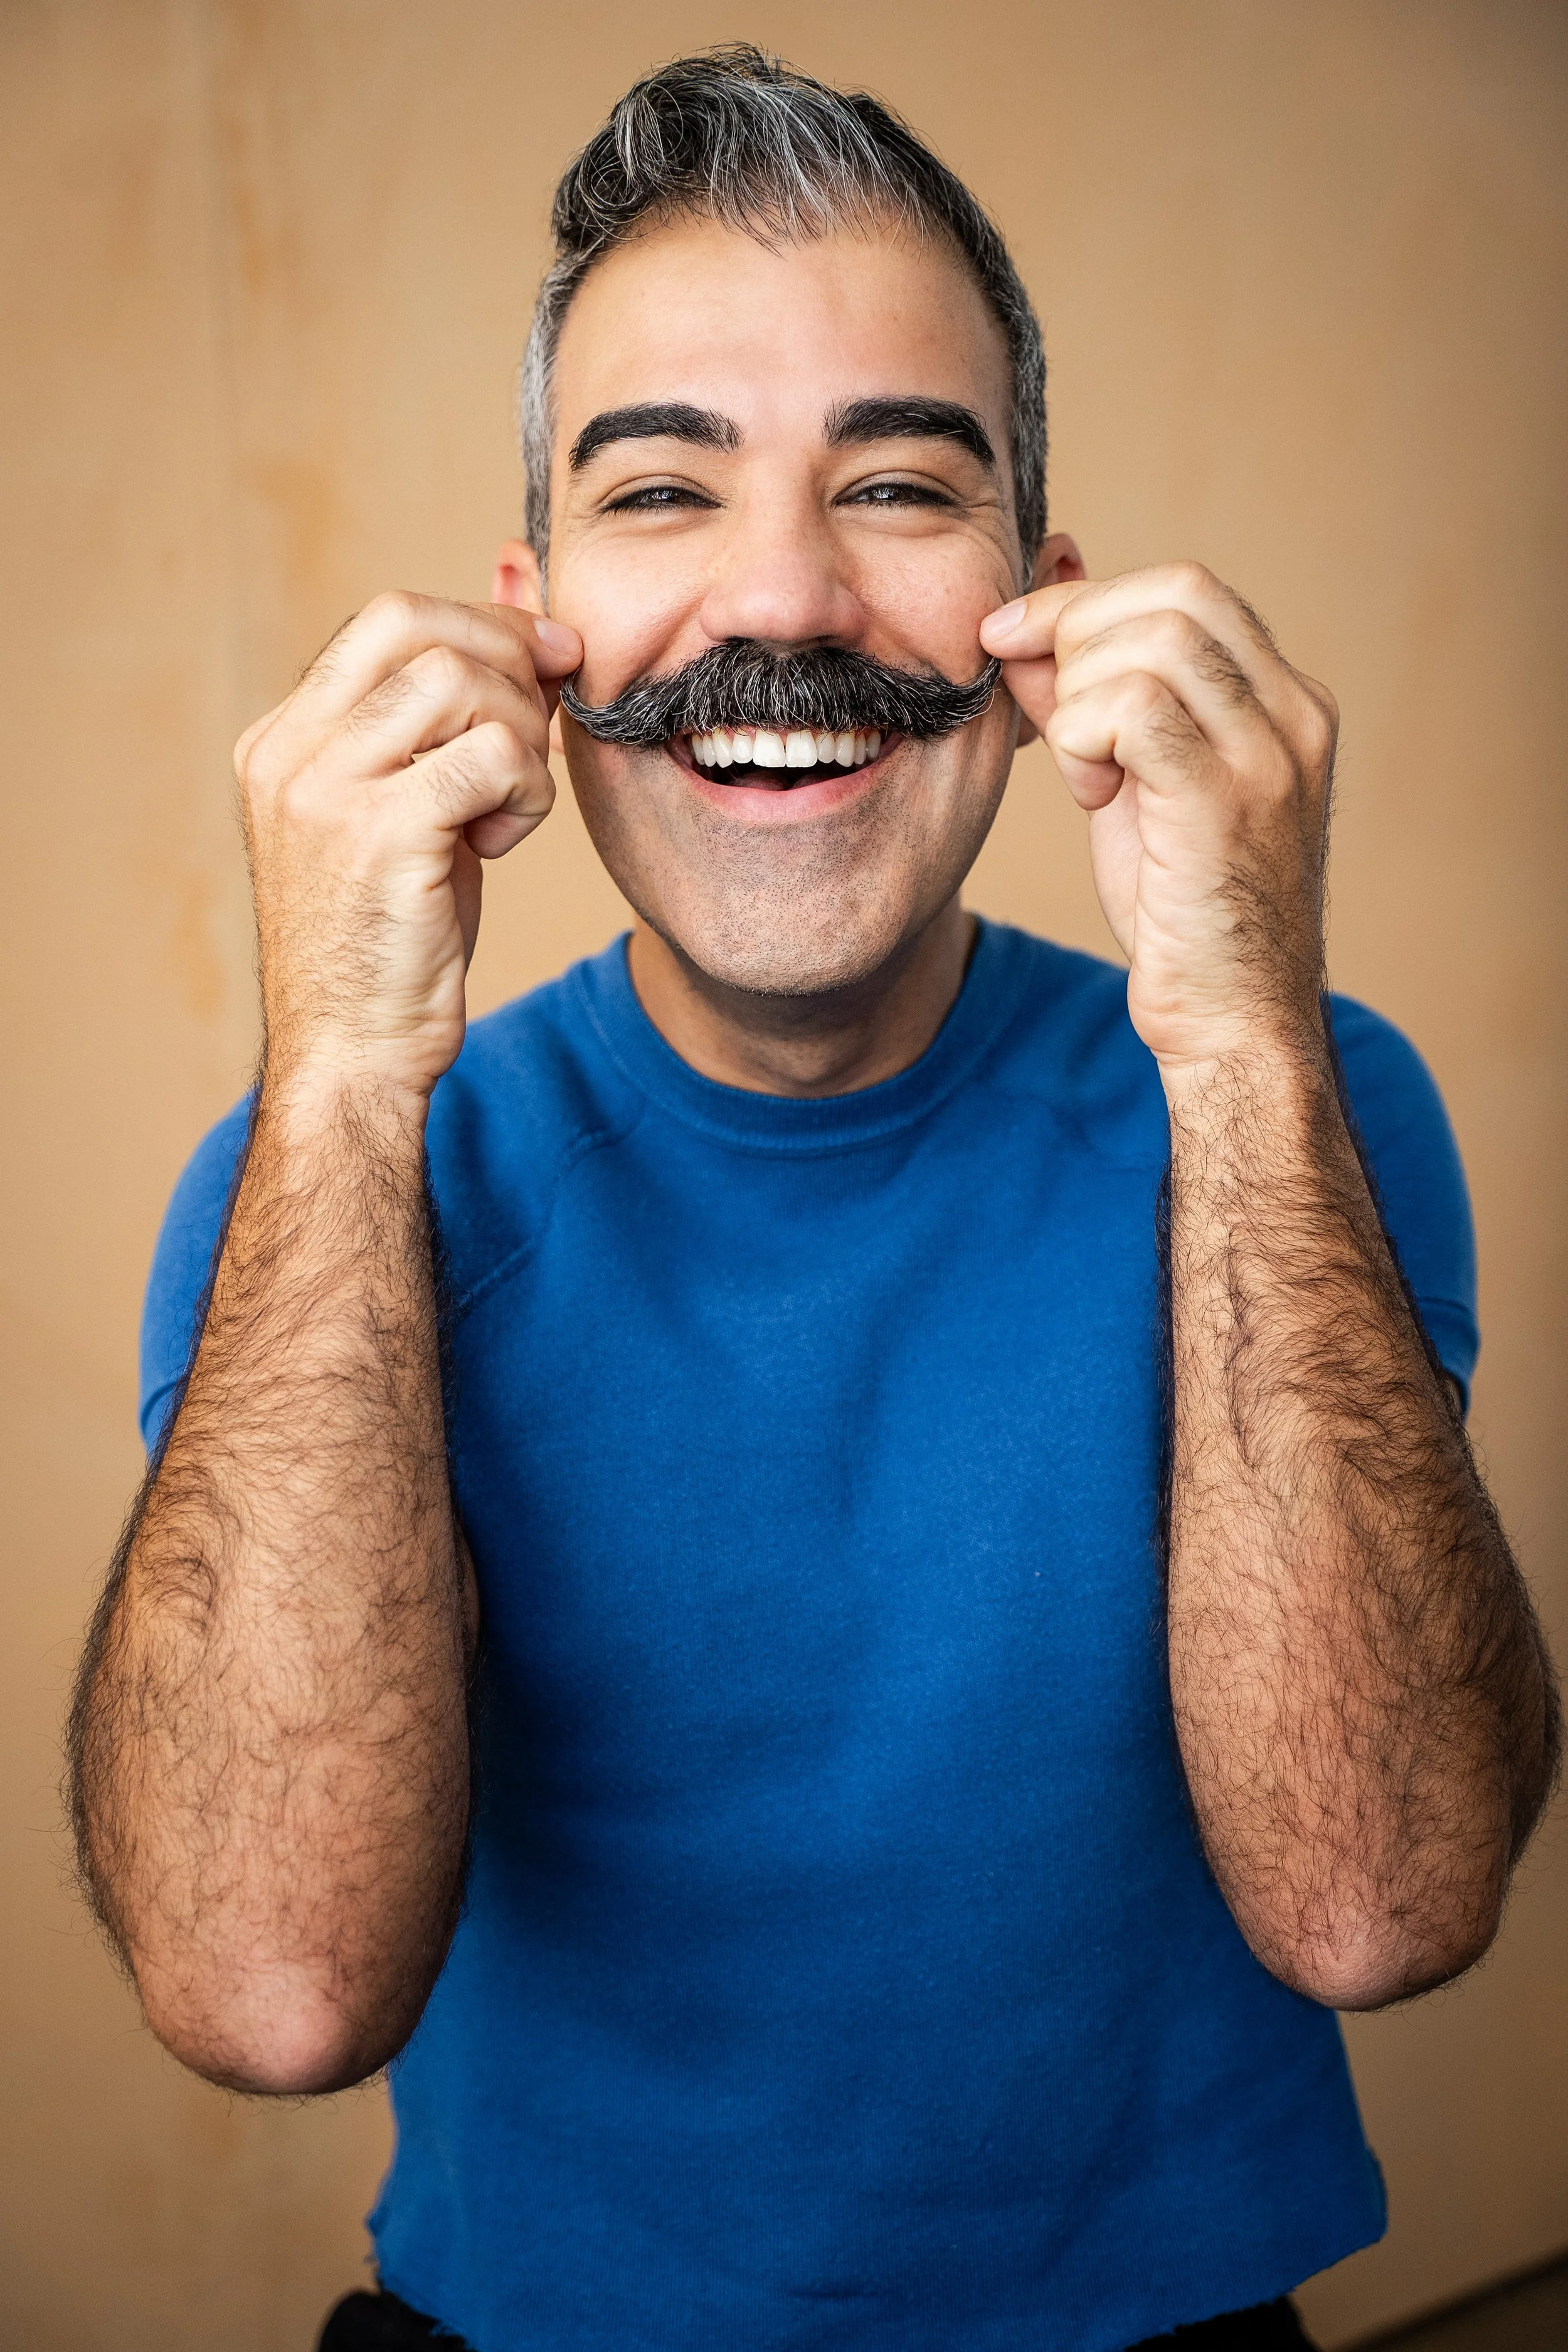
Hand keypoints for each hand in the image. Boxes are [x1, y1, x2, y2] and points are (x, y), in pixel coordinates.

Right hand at [235, 594, 581, 1100]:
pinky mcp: (379, 834)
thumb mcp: (405, 815)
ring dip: (518, 735)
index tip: (546, 663)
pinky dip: (526, 792)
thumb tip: (533, 640)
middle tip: (545, 722)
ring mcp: (324, 790)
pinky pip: (492, 756)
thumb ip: (438, 731)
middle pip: (415, 624)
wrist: (353, 1055)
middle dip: (508, 658)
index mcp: (282, 741)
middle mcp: (289, 753)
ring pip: (458, 681)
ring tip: (508, 805)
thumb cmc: (391, 944)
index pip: (387, 620)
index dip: (482, 624)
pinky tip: (502, 843)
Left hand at [980, 564, 1337, 1073]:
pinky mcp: (1226, 799)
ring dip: (1082, 698)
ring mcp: (1269, 754)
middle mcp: (1294, 714)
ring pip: (1152, 640)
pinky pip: (1132, 708)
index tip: (1016, 640)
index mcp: (1286, 702)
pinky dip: (1083, 738)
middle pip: (1174, 593)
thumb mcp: (1133, 787)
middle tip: (1048, 713)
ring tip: (1088, 775)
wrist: (1232, 1021)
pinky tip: (1091, 796)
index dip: (1088, 601)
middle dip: (1078, 634)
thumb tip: (1025, 631)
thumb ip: (1091, 704)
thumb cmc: (1185, 916)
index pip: (1188, 590)